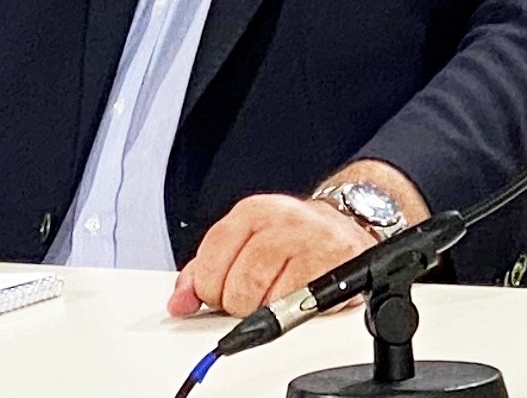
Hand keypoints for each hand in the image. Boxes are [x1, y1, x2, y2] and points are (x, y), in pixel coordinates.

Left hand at [167, 192, 378, 319]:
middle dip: (237, 303)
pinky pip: (296, 304)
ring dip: (263, 311)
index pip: (213, 254)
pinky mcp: (333, 265)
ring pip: (264, 297)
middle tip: (250, 300)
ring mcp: (309, 241)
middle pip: (238, 282)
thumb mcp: (245, 242)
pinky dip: (290, 313)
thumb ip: (205, 271)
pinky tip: (295, 301)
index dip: (209, 287)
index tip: (216, 296)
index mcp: (252, 212)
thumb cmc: (292, 239)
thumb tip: (179, 303)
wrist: (347, 226)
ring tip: (273, 299)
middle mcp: (281, 220)